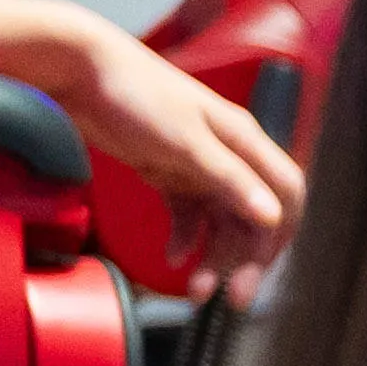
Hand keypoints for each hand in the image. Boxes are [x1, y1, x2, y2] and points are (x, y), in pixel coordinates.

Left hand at [63, 15, 305, 289]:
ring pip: (222, 221)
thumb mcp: (185, 140)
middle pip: (255, 217)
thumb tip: (271, 217)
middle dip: (246, 259)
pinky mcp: (170, 171)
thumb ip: (229, 179)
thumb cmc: (135, 93)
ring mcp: (199, 164)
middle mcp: (229, 155)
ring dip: (214, 256)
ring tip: (194, 287)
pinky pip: (190, 215)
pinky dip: (186, 238)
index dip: (280, 236)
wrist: (79, 68)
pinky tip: (172, 256)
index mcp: (244, 141)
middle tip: (231, 297)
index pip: (287, 194)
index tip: (256, 271)